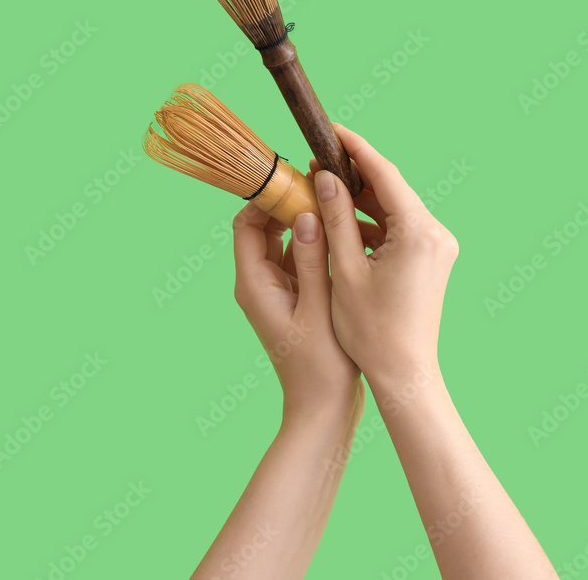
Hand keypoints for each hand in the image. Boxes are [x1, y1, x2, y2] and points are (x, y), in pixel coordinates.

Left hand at [231, 202, 364, 420]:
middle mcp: (259, 284)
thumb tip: (304, 214)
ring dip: (304, 222)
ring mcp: (276, 291)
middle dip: (288, 205)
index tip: (297, 180)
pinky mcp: (294, 299)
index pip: (246, 224)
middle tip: (322, 186)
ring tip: (334, 204)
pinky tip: (341, 234)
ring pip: (283, 242)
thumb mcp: (318, 307)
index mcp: (254, 284)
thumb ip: (311, 259)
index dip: (266, 198)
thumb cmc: (320, 365)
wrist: (323, 408)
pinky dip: (314, 244)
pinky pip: (298, 260)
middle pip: (263, 229)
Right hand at [310, 123, 458, 388]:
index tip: (331, 129)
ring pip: (394, 208)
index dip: (356, 148)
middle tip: (318, 160)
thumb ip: (336, 219)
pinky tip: (343, 224)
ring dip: (362, 200)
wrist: (404, 373)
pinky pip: (400, 228)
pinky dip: (373, 223)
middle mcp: (436, 234)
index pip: (385, 174)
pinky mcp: (433, 258)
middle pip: (392, 188)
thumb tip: (326, 178)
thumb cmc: (371, 330)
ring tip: (323, 191)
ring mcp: (439, 246)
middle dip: (355, 174)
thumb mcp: (345, 269)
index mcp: (418, 233)